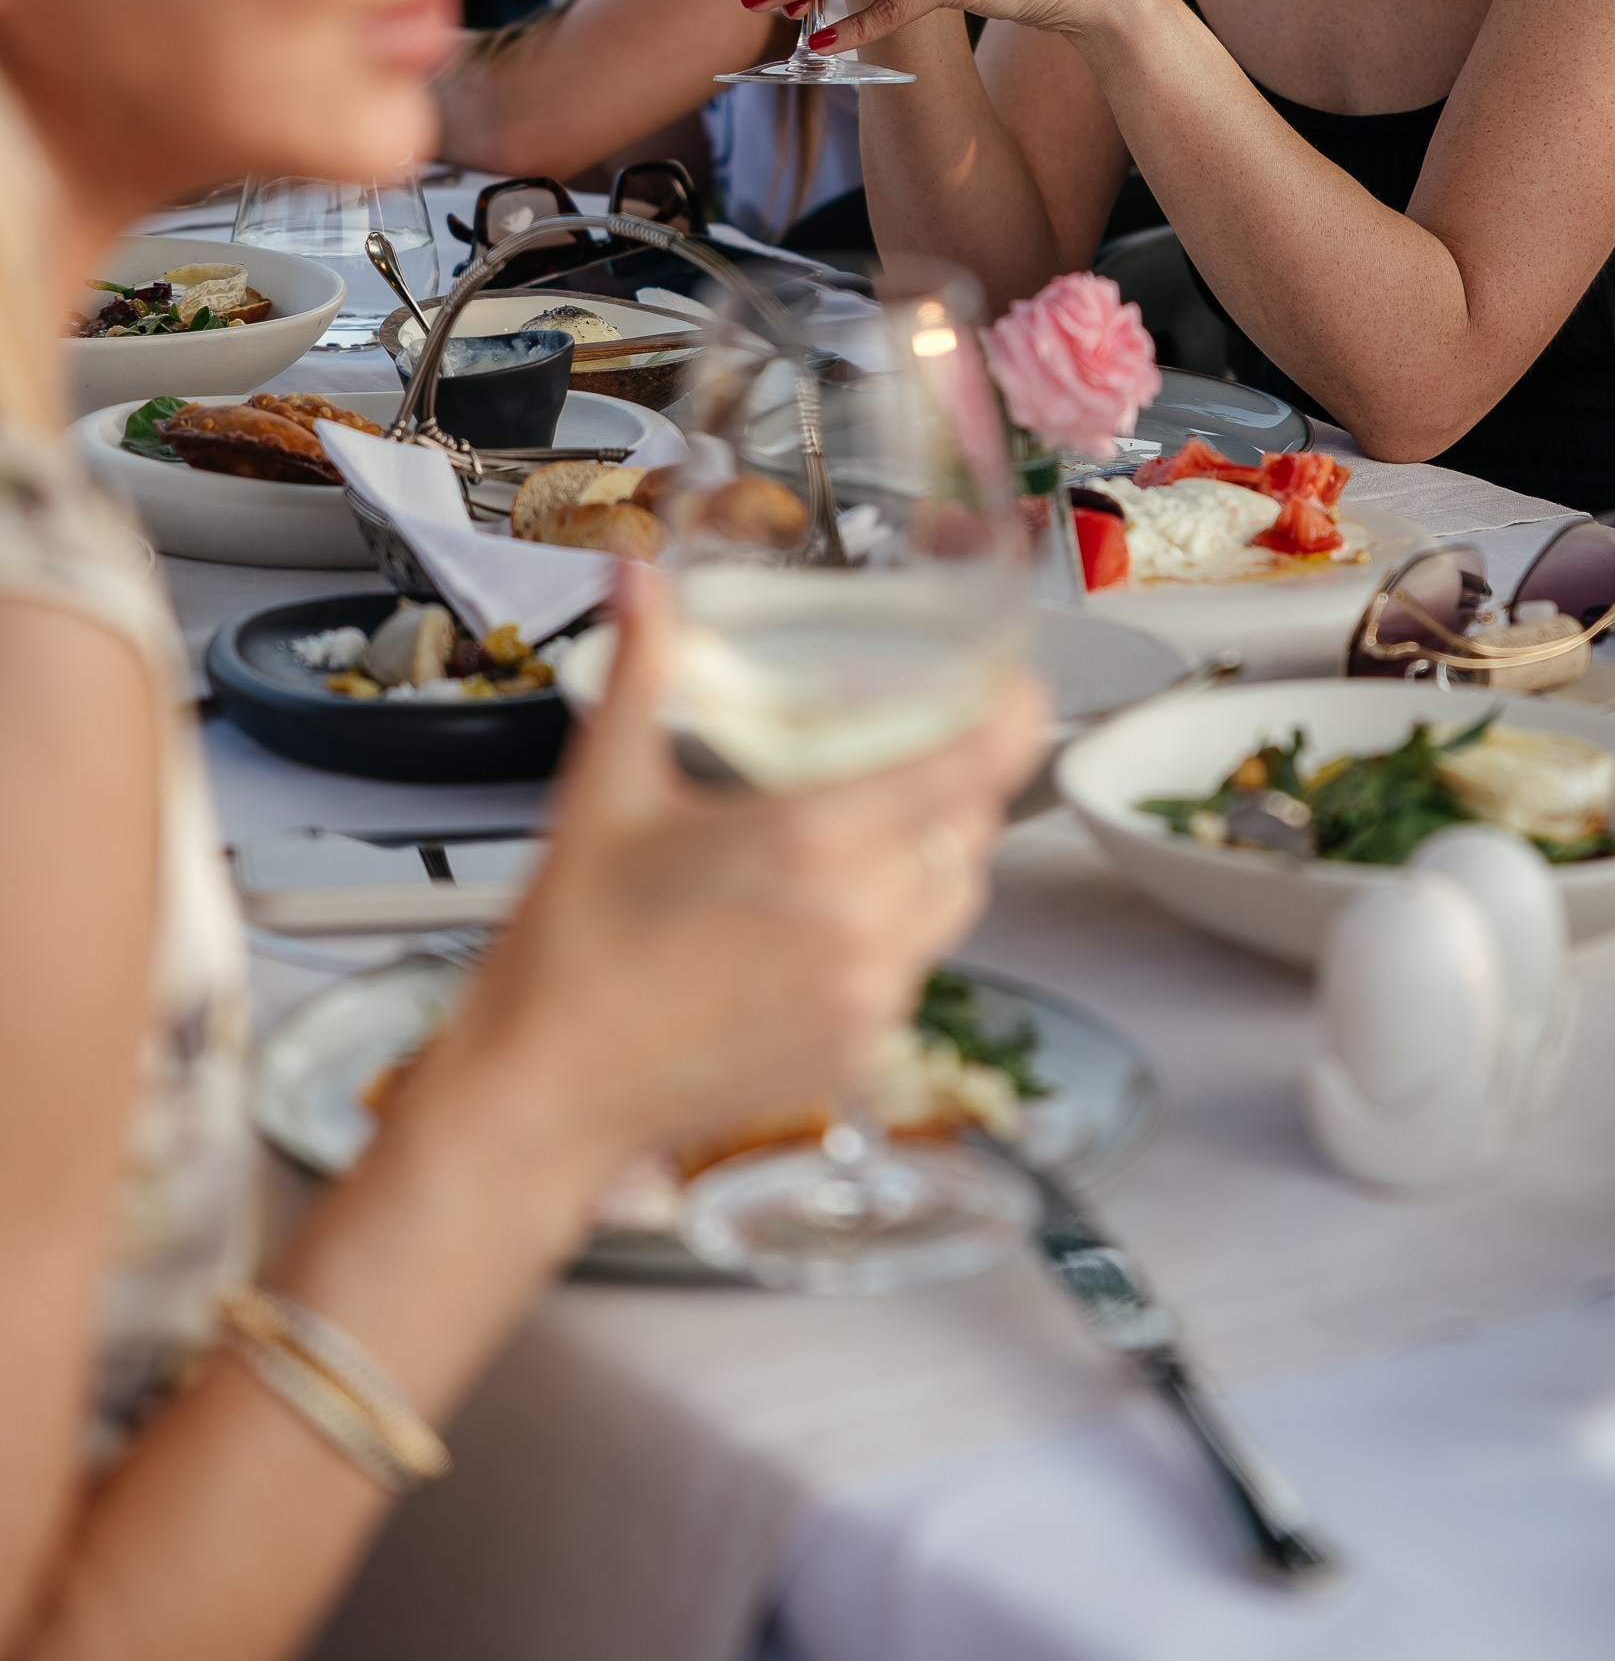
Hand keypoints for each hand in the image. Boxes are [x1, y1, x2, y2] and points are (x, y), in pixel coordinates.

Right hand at [432, 563, 1046, 1198]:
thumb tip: (639, 576)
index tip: (1016, 686)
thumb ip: (643, 666)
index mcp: (812, 840)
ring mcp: (868, 996)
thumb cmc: (572, 949)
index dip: (1013, 716)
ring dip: (932, 857)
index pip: (970, 764)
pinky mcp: (860, 1052)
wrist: (546, 1091)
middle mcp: (860, 921)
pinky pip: (917, 969)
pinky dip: (896, 933)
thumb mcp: (607, 788)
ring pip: (954, 900)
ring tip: (860, 838)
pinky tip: (824, 920)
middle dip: (954, 782)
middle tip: (905, 753)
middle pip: (970, 828)